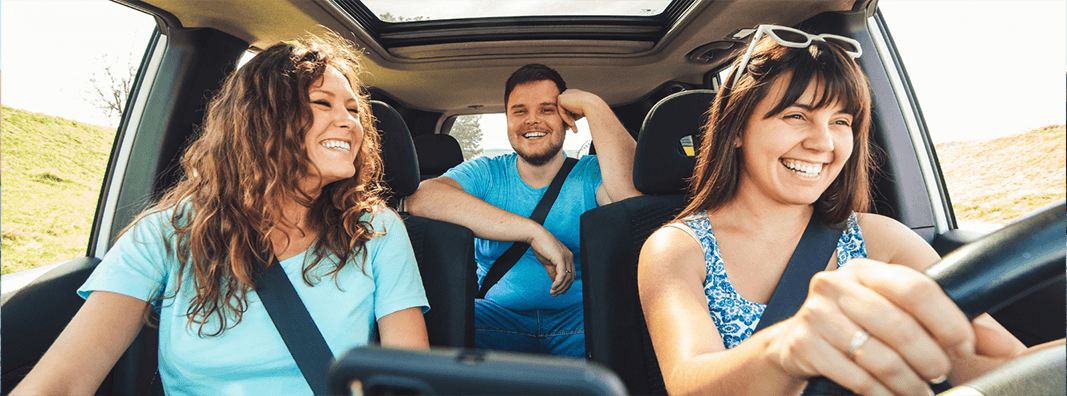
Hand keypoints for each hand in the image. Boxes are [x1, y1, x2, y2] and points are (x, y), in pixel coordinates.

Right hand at [527, 226, 574, 296]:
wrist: (535, 236)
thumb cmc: (541, 247)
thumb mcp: (549, 262)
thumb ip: (553, 272)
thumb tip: (556, 283)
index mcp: (568, 257)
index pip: (571, 274)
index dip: (566, 285)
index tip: (559, 292)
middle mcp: (570, 257)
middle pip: (571, 278)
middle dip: (563, 288)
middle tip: (555, 294)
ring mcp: (566, 258)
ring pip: (567, 278)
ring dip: (559, 288)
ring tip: (552, 292)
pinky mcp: (561, 259)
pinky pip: (562, 275)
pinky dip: (557, 283)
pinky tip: (553, 287)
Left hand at [557, 88, 596, 133]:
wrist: (593, 106)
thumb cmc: (590, 109)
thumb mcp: (581, 112)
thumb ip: (574, 113)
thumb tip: (570, 121)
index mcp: (574, 94)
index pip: (569, 107)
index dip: (571, 117)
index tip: (573, 125)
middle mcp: (568, 92)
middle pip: (565, 109)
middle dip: (568, 120)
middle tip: (571, 129)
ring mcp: (564, 94)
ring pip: (563, 112)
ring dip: (568, 121)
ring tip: (574, 129)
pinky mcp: (561, 98)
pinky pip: (561, 112)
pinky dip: (566, 119)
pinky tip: (573, 123)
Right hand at [768, 259, 975, 395]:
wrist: (794, 346)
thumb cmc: (853, 329)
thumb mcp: (896, 316)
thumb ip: (949, 325)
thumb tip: (1004, 345)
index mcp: (865, 271)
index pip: (915, 288)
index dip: (948, 320)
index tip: (965, 346)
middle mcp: (836, 285)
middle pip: (899, 325)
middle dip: (930, 358)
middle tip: (939, 374)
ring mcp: (815, 314)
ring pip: (877, 355)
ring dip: (908, 382)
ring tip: (919, 391)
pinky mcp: (802, 344)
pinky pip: (854, 376)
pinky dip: (880, 393)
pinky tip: (890, 395)